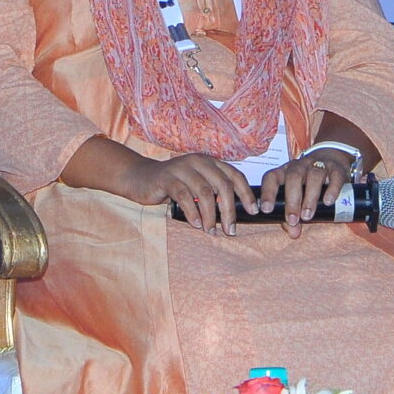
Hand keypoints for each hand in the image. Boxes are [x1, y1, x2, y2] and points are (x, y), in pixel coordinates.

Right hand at [134, 153, 257, 234]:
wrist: (140, 178)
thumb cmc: (172, 186)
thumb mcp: (196, 185)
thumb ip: (213, 192)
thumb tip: (234, 214)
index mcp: (210, 162)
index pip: (235, 175)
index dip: (246, 194)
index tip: (253, 212)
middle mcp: (198, 161)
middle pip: (222, 185)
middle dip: (229, 210)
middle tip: (230, 230)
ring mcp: (182, 168)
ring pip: (205, 192)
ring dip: (210, 216)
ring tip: (211, 231)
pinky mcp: (167, 178)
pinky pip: (184, 197)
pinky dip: (192, 213)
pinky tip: (196, 225)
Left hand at [256, 148, 356, 238]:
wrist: (331, 161)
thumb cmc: (308, 183)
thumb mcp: (297, 196)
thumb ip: (292, 214)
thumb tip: (293, 233)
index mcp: (284, 172)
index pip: (271, 177)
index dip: (267, 193)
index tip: (266, 210)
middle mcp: (299, 166)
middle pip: (293, 177)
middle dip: (292, 200)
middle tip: (292, 219)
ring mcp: (318, 165)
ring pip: (313, 176)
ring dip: (310, 197)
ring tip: (308, 215)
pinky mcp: (336, 169)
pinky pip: (334, 177)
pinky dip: (331, 190)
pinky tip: (329, 202)